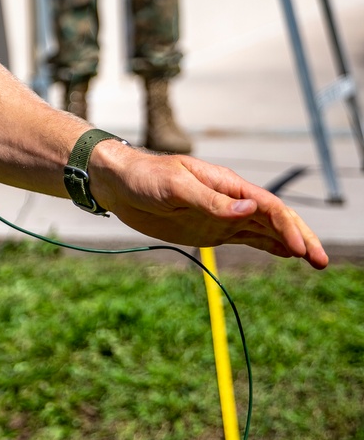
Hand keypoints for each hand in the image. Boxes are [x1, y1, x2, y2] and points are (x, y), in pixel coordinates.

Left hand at [88, 142, 327, 266]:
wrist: (118, 184)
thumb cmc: (144, 178)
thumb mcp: (174, 187)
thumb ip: (210, 200)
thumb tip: (248, 210)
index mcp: (226, 184)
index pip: (267, 205)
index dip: (286, 226)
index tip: (299, 248)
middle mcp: (230, 199)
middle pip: (275, 218)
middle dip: (300, 237)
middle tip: (321, 261)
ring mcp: (223, 215)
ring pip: (267, 230)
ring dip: (291, 244)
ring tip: (315, 261)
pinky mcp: (212, 229)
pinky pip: (248, 238)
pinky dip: (270, 246)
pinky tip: (288, 256)